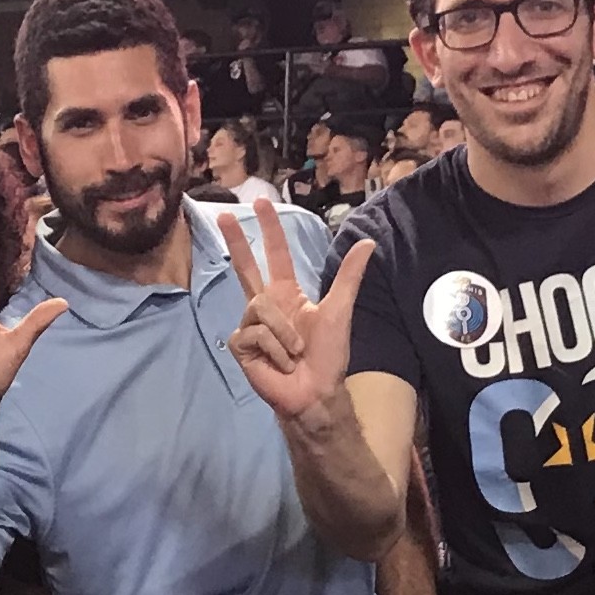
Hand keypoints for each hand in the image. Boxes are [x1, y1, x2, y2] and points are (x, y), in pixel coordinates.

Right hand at [217, 199, 374, 420]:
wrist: (316, 391)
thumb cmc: (329, 355)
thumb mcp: (340, 309)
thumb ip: (349, 276)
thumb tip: (368, 243)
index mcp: (287, 294)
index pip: (276, 255)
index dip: (270, 230)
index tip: (261, 204)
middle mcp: (265, 305)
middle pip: (245, 266)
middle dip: (236, 240)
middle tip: (226, 214)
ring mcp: (251, 324)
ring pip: (259, 306)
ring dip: (284, 332)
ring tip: (295, 352)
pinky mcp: (242, 345)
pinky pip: (253, 332)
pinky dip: (273, 347)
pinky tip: (280, 362)